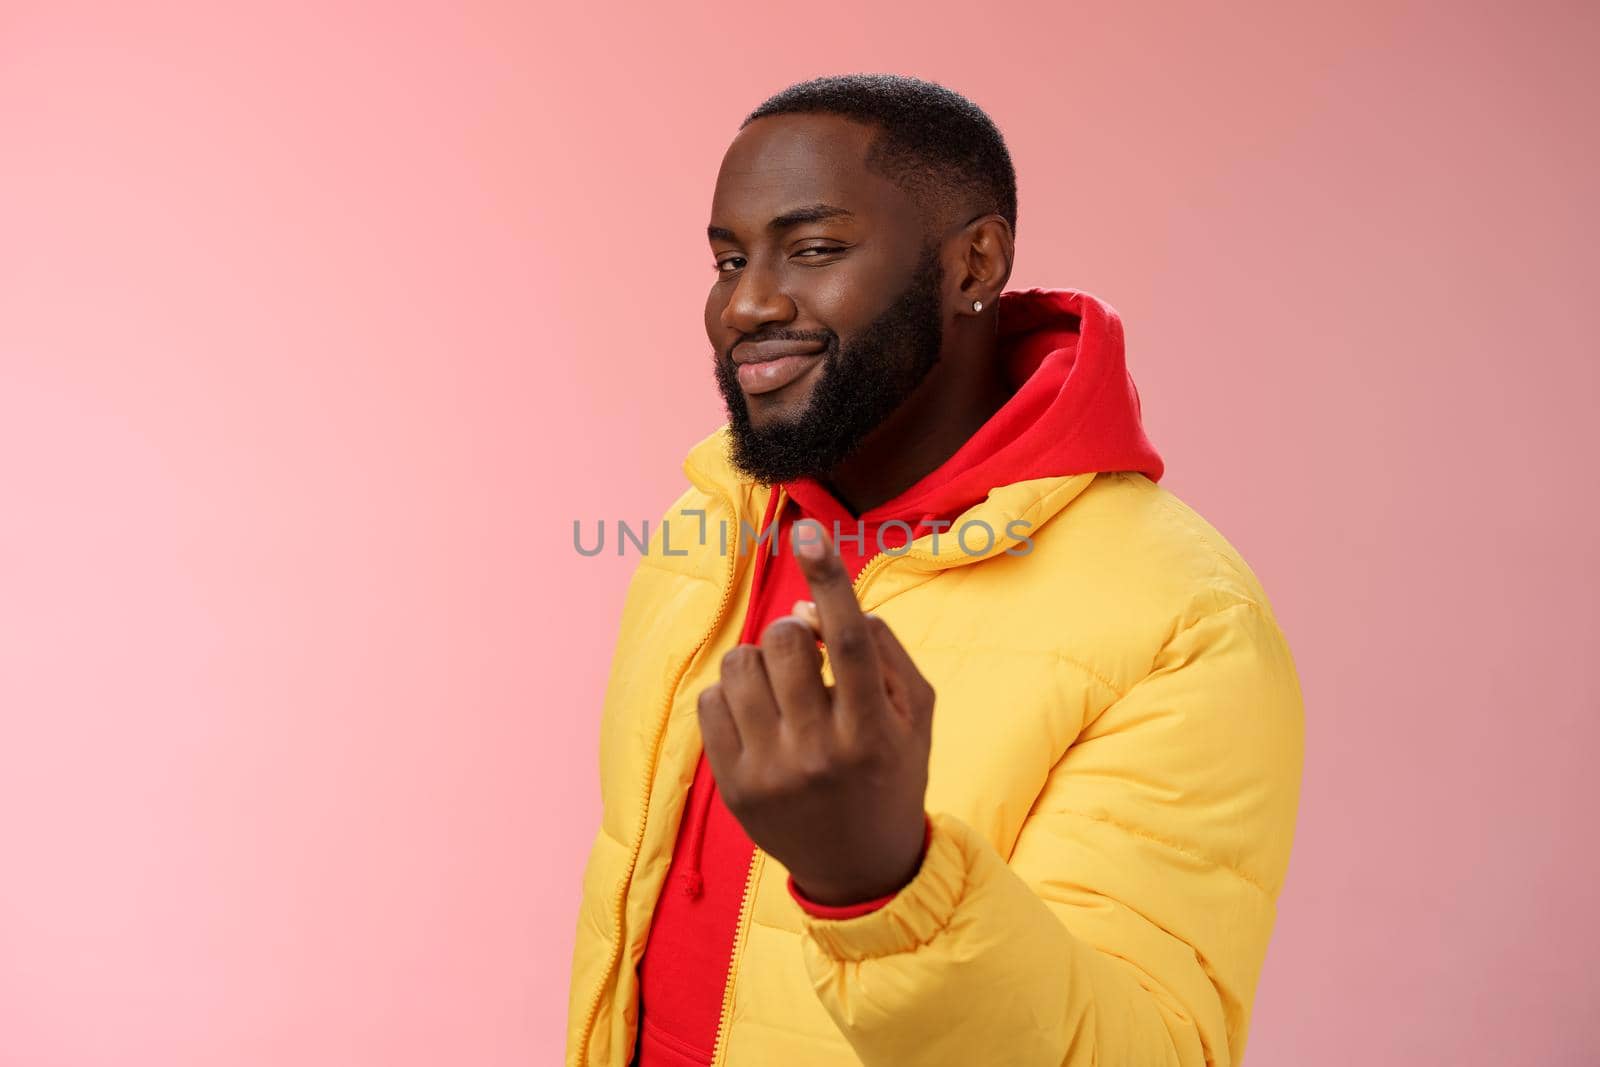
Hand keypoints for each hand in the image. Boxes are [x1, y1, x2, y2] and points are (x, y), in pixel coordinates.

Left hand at [696, 519, 934, 905]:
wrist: (860, 868)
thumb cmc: (891, 771)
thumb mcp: (914, 713)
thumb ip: (878, 649)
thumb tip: (809, 610)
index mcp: (874, 730)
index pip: (851, 640)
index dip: (829, 579)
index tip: (809, 532)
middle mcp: (820, 751)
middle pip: (786, 642)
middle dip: (795, 635)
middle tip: (809, 660)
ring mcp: (771, 771)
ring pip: (740, 665)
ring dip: (760, 662)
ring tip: (782, 690)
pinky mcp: (732, 786)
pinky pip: (710, 701)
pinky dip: (733, 695)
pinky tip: (759, 718)